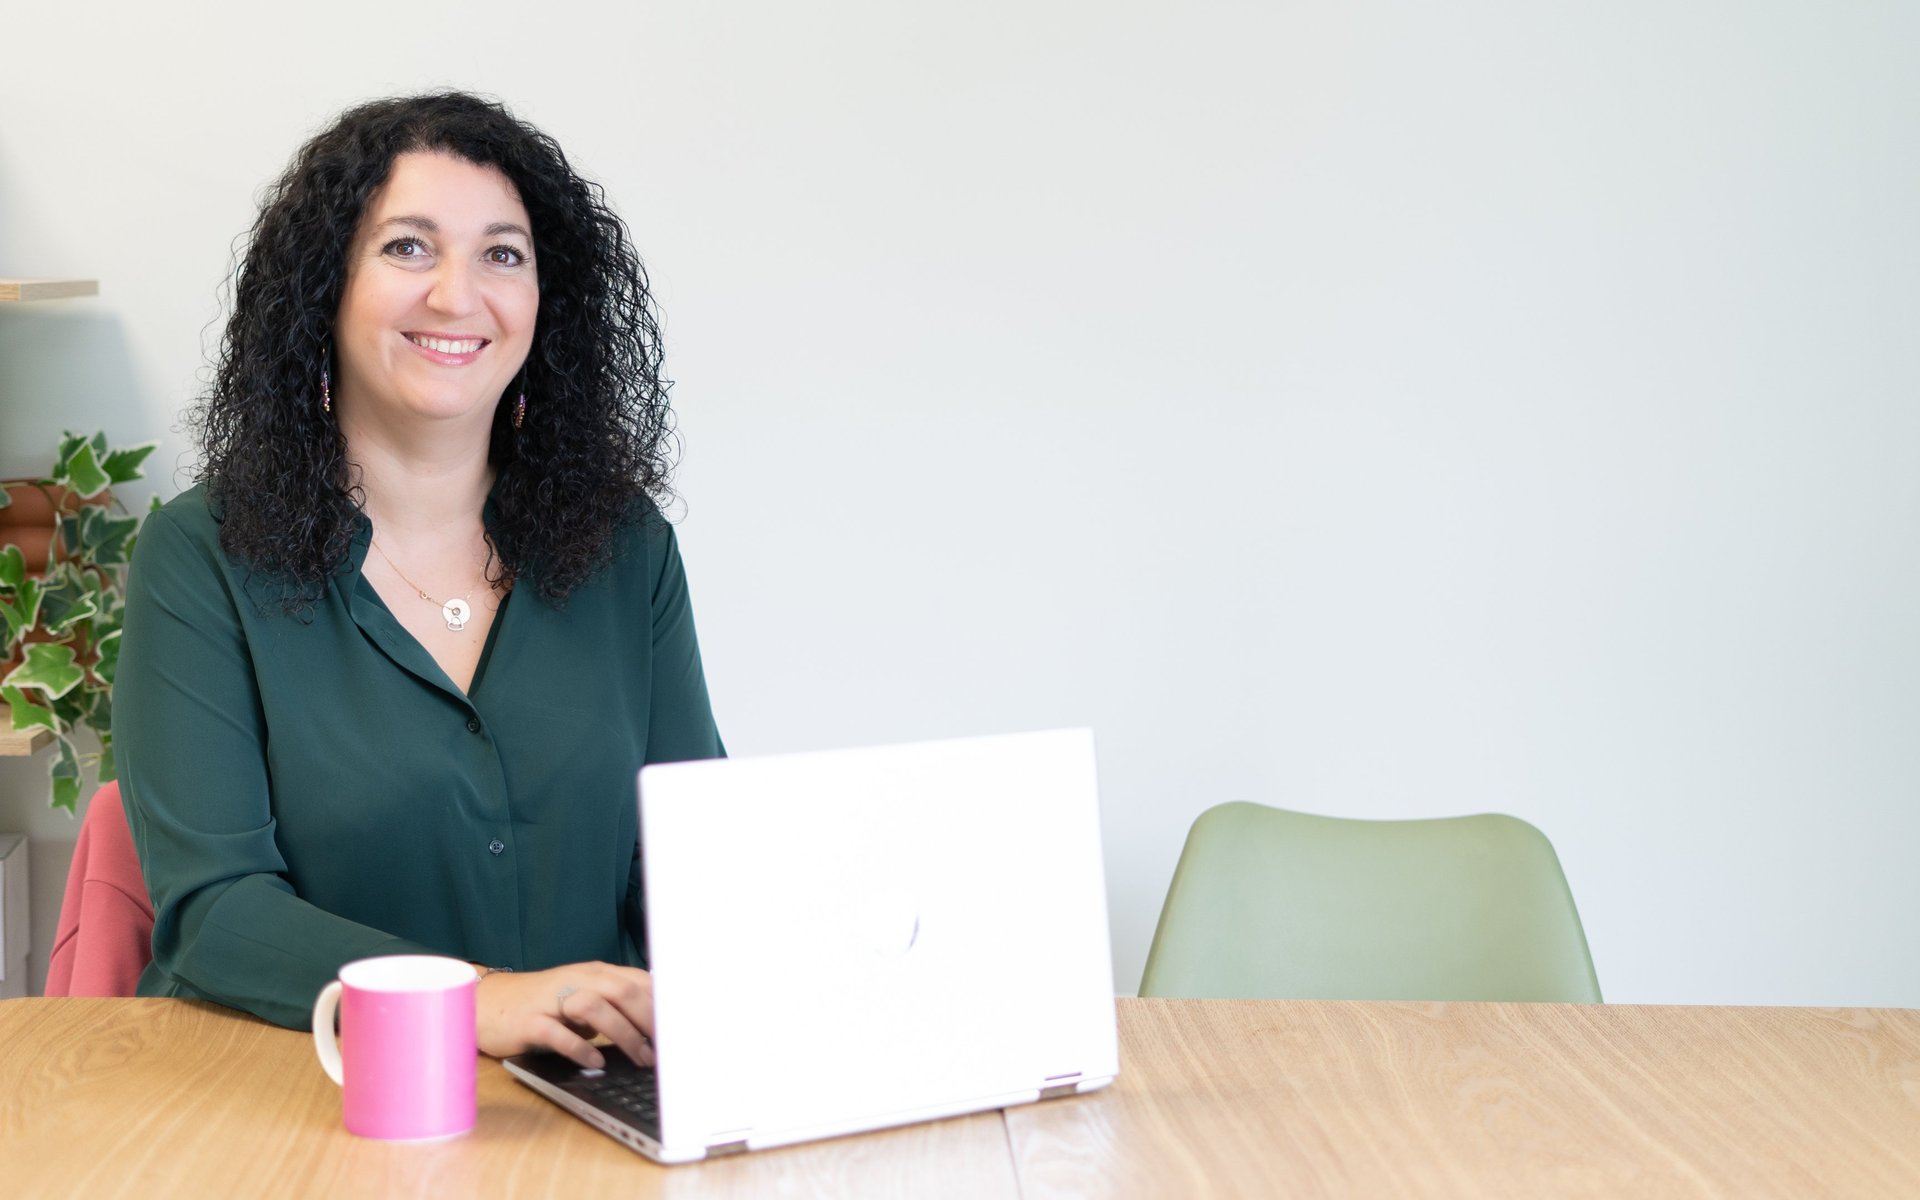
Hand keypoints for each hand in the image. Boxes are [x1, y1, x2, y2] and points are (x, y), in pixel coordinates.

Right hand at [475, 961, 653, 1069]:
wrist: (487, 1004)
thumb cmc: (543, 1005)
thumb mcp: (582, 999)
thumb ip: (614, 1007)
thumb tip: (655, 1029)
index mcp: (594, 974)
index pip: (638, 981)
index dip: (662, 1005)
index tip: (680, 1030)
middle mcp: (576, 980)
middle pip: (622, 990)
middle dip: (649, 1020)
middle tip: (664, 1050)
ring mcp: (552, 999)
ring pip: (594, 1007)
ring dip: (622, 1034)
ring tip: (638, 1058)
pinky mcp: (529, 1021)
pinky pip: (558, 1033)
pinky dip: (580, 1048)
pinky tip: (595, 1063)